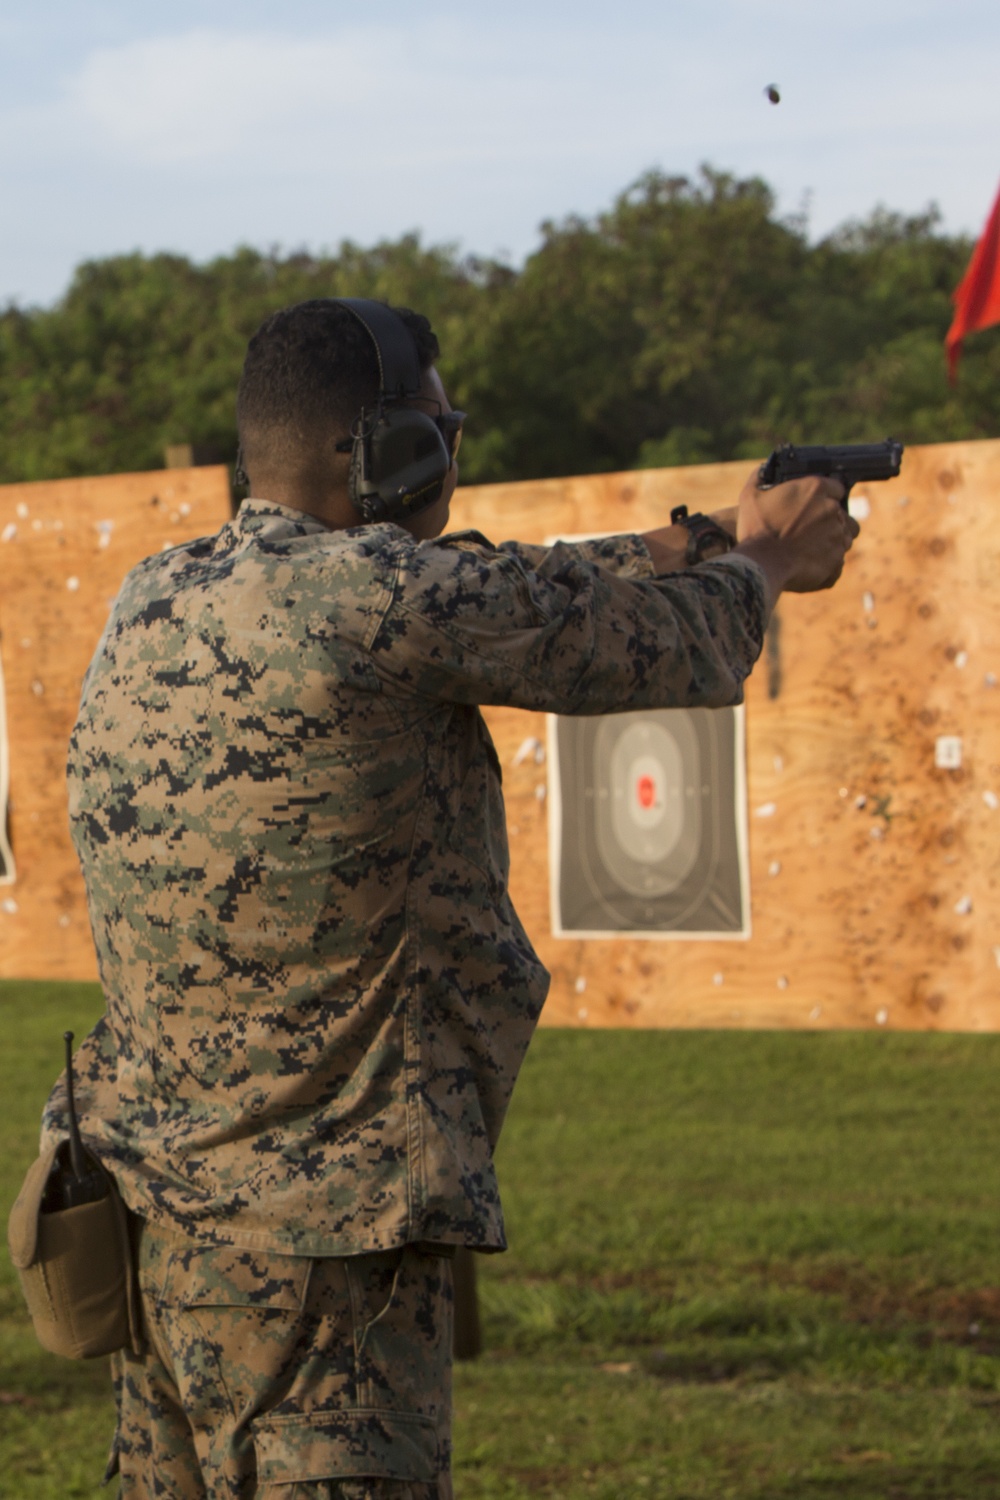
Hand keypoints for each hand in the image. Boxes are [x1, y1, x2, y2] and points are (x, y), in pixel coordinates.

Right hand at [735, 468, 858, 595]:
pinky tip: (811, 565)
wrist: (760, 563)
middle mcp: (832, 510)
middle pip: (843, 514)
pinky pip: (838, 562)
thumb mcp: (750, 496)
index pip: (836, 488)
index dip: (826, 497)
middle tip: (810, 531)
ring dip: (832, 542)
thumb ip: (759, 478)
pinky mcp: (836, 561)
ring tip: (812, 549)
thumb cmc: (755, 528)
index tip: (815, 506)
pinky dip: (828, 564)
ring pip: (845, 537)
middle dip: (830, 521)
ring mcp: (837, 536)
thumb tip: (762, 471)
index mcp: (815, 489)